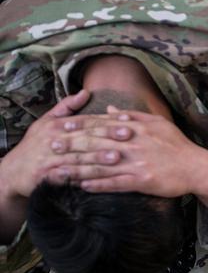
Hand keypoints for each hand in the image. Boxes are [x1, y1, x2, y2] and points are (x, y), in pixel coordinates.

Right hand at [0, 90, 129, 198]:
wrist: (13, 171)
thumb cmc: (35, 145)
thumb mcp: (47, 122)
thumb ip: (67, 107)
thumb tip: (85, 92)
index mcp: (57, 125)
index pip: (86, 121)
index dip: (107, 121)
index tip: (128, 120)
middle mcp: (54, 140)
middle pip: (84, 137)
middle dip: (107, 136)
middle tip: (129, 134)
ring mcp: (49, 159)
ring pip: (78, 158)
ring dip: (97, 158)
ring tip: (117, 157)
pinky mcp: (46, 176)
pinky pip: (67, 178)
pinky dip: (81, 179)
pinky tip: (97, 181)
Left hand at [49, 107, 207, 196]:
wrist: (197, 167)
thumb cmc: (177, 145)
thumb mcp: (158, 123)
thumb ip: (132, 116)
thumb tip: (110, 108)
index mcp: (136, 128)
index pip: (102, 124)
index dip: (80, 125)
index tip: (61, 126)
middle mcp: (133, 144)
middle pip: (96, 144)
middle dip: (72, 145)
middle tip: (50, 147)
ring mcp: (137, 163)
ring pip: (101, 165)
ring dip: (77, 168)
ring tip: (58, 170)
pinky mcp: (141, 181)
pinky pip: (114, 183)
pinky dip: (97, 184)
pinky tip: (81, 185)